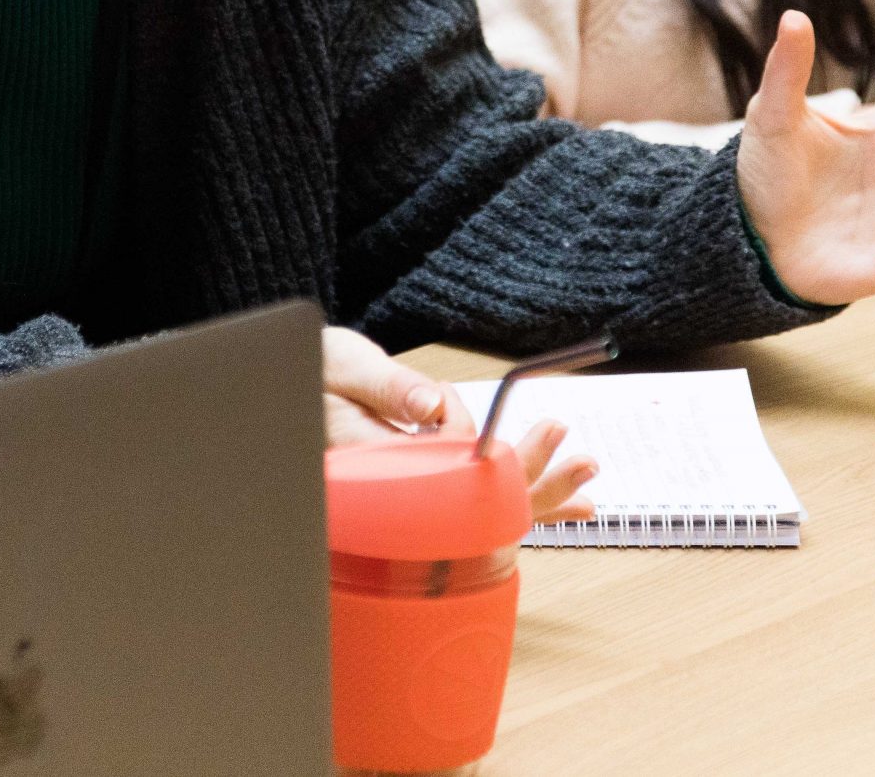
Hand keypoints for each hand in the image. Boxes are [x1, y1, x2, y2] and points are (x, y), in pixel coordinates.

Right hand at [320, 327, 597, 521]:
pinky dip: (516, 495)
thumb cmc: (313, 369)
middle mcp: (398, 489)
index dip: (486, 454)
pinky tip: (555, 500)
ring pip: (482, 508)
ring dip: (537, 494)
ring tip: (586, 486)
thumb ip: (387, 388)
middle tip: (584, 465)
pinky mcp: (424, 484)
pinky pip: (476, 502)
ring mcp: (413, 493)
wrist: (288, 382)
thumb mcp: (344, 366)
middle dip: (533, 484)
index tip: (523, 427)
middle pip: (475, 502)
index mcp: (374, 464)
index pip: (444, 471)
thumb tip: (434, 407)